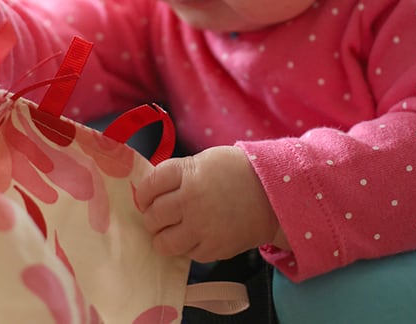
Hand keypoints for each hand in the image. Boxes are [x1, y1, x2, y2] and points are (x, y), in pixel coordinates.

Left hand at [135, 145, 279, 262]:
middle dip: (152, 216)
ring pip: (163, 242)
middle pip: (153, 215)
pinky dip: (185, 247)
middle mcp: (191, 199)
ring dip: (163, 236)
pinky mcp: (213, 249)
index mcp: (188, 172)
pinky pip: (185, 254)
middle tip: (160, 215)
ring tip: (172, 230)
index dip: (143, 194)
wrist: (272, 193)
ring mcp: (201, 227)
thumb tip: (152, 191)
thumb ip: (179, 174)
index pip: (149, 185)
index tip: (145, 198)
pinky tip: (194, 235)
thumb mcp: (204, 161)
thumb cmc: (236, 172)